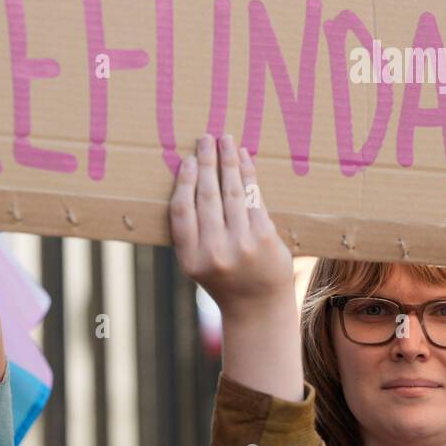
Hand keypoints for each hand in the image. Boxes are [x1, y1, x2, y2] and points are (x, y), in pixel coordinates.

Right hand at [170, 134, 293, 315]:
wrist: (258, 307)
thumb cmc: (224, 279)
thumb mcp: (198, 263)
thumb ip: (193, 232)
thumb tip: (190, 180)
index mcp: (190, 258)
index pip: (181, 212)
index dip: (183, 182)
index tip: (186, 160)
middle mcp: (214, 251)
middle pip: (207, 196)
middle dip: (206, 163)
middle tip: (204, 139)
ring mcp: (241, 244)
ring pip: (231, 192)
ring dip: (228, 161)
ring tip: (226, 140)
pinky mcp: (264, 237)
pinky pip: (253, 197)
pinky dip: (248, 174)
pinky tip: (244, 158)